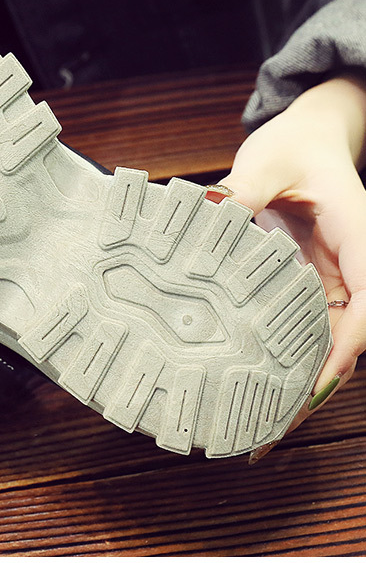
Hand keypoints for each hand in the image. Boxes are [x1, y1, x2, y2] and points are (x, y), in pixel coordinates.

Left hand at [219, 73, 365, 445]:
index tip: (316, 381)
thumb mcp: (269, 159)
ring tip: (257, 423)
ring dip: (300, 380)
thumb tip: (212, 214)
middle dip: (317, 383)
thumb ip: (244, 188)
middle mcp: (354, 267)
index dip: (346, 346)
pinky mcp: (312, 284)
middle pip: (349, 336)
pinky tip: (252, 383)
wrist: (310, 136)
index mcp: (358, 236)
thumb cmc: (296, 145)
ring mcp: (334, 279)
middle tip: (270, 426)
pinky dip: (285, 358)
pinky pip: (305, 327)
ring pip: (327, 340)